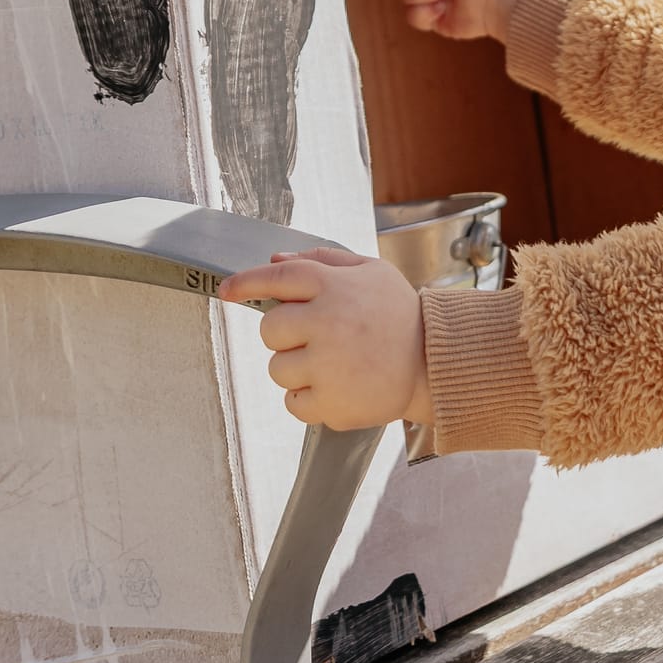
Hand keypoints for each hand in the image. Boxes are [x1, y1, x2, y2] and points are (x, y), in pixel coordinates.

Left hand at [218, 247, 432, 430]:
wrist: (435, 362)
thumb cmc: (400, 315)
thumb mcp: (370, 271)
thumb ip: (322, 261)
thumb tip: (275, 258)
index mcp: (332, 285)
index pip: (275, 278)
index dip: (245, 283)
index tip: (227, 291)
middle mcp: (325, 322)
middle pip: (269, 330)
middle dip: (285, 334)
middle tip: (316, 337)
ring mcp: (326, 365)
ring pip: (276, 369)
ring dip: (296, 369)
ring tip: (333, 364)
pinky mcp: (331, 403)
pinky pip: (292, 403)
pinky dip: (307, 399)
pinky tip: (335, 387)